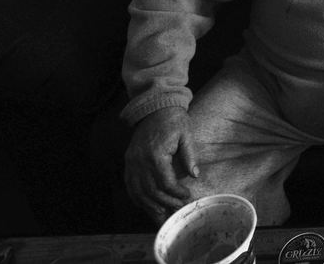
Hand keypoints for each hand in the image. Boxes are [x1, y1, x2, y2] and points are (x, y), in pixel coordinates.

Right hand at [123, 106, 199, 221]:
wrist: (155, 108)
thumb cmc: (173, 120)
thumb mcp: (186, 134)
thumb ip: (190, 155)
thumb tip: (195, 175)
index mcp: (156, 154)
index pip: (165, 182)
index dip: (176, 193)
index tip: (187, 196)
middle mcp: (140, 161)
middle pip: (151, 191)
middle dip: (165, 202)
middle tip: (178, 208)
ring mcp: (132, 162)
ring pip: (138, 191)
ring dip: (149, 205)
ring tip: (162, 214)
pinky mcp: (128, 162)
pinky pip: (130, 185)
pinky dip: (137, 198)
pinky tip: (146, 205)